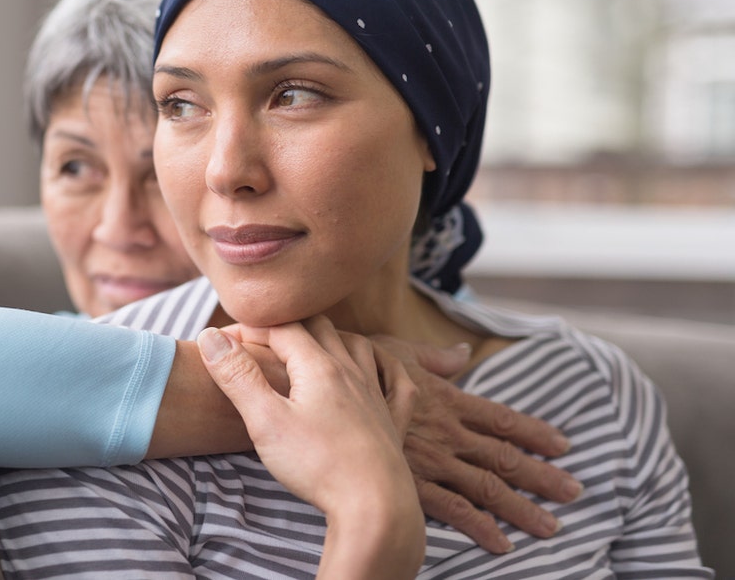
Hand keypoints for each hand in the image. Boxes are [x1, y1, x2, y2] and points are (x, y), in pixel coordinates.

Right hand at [199, 317, 423, 579]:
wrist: (374, 506)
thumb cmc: (317, 465)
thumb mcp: (265, 421)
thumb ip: (238, 377)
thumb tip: (210, 338)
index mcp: (319, 367)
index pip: (281, 328)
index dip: (251, 328)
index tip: (224, 339)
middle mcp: (351, 372)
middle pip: (320, 328)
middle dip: (287, 325)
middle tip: (261, 338)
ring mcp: (376, 394)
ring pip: (358, 346)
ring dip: (332, 336)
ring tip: (311, 344)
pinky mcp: (393, 421)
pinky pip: (397, 380)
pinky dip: (385, 365)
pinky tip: (377, 370)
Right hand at [370, 334, 581, 553]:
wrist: (318, 392)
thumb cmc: (352, 367)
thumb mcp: (395, 351)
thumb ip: (433, 357)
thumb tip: (462, 352)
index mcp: (446, 400)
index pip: (501, 419)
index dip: (534, 432)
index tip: (562, 445)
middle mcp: (448, 433)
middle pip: (505, 457)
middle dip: (542, 476)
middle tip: (575, 491)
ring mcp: (432, 460)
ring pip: (488, 488)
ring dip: (522, 508)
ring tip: (551, 528)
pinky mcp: (410, 483)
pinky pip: (453, 510)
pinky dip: (479, 527)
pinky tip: (500, 543)